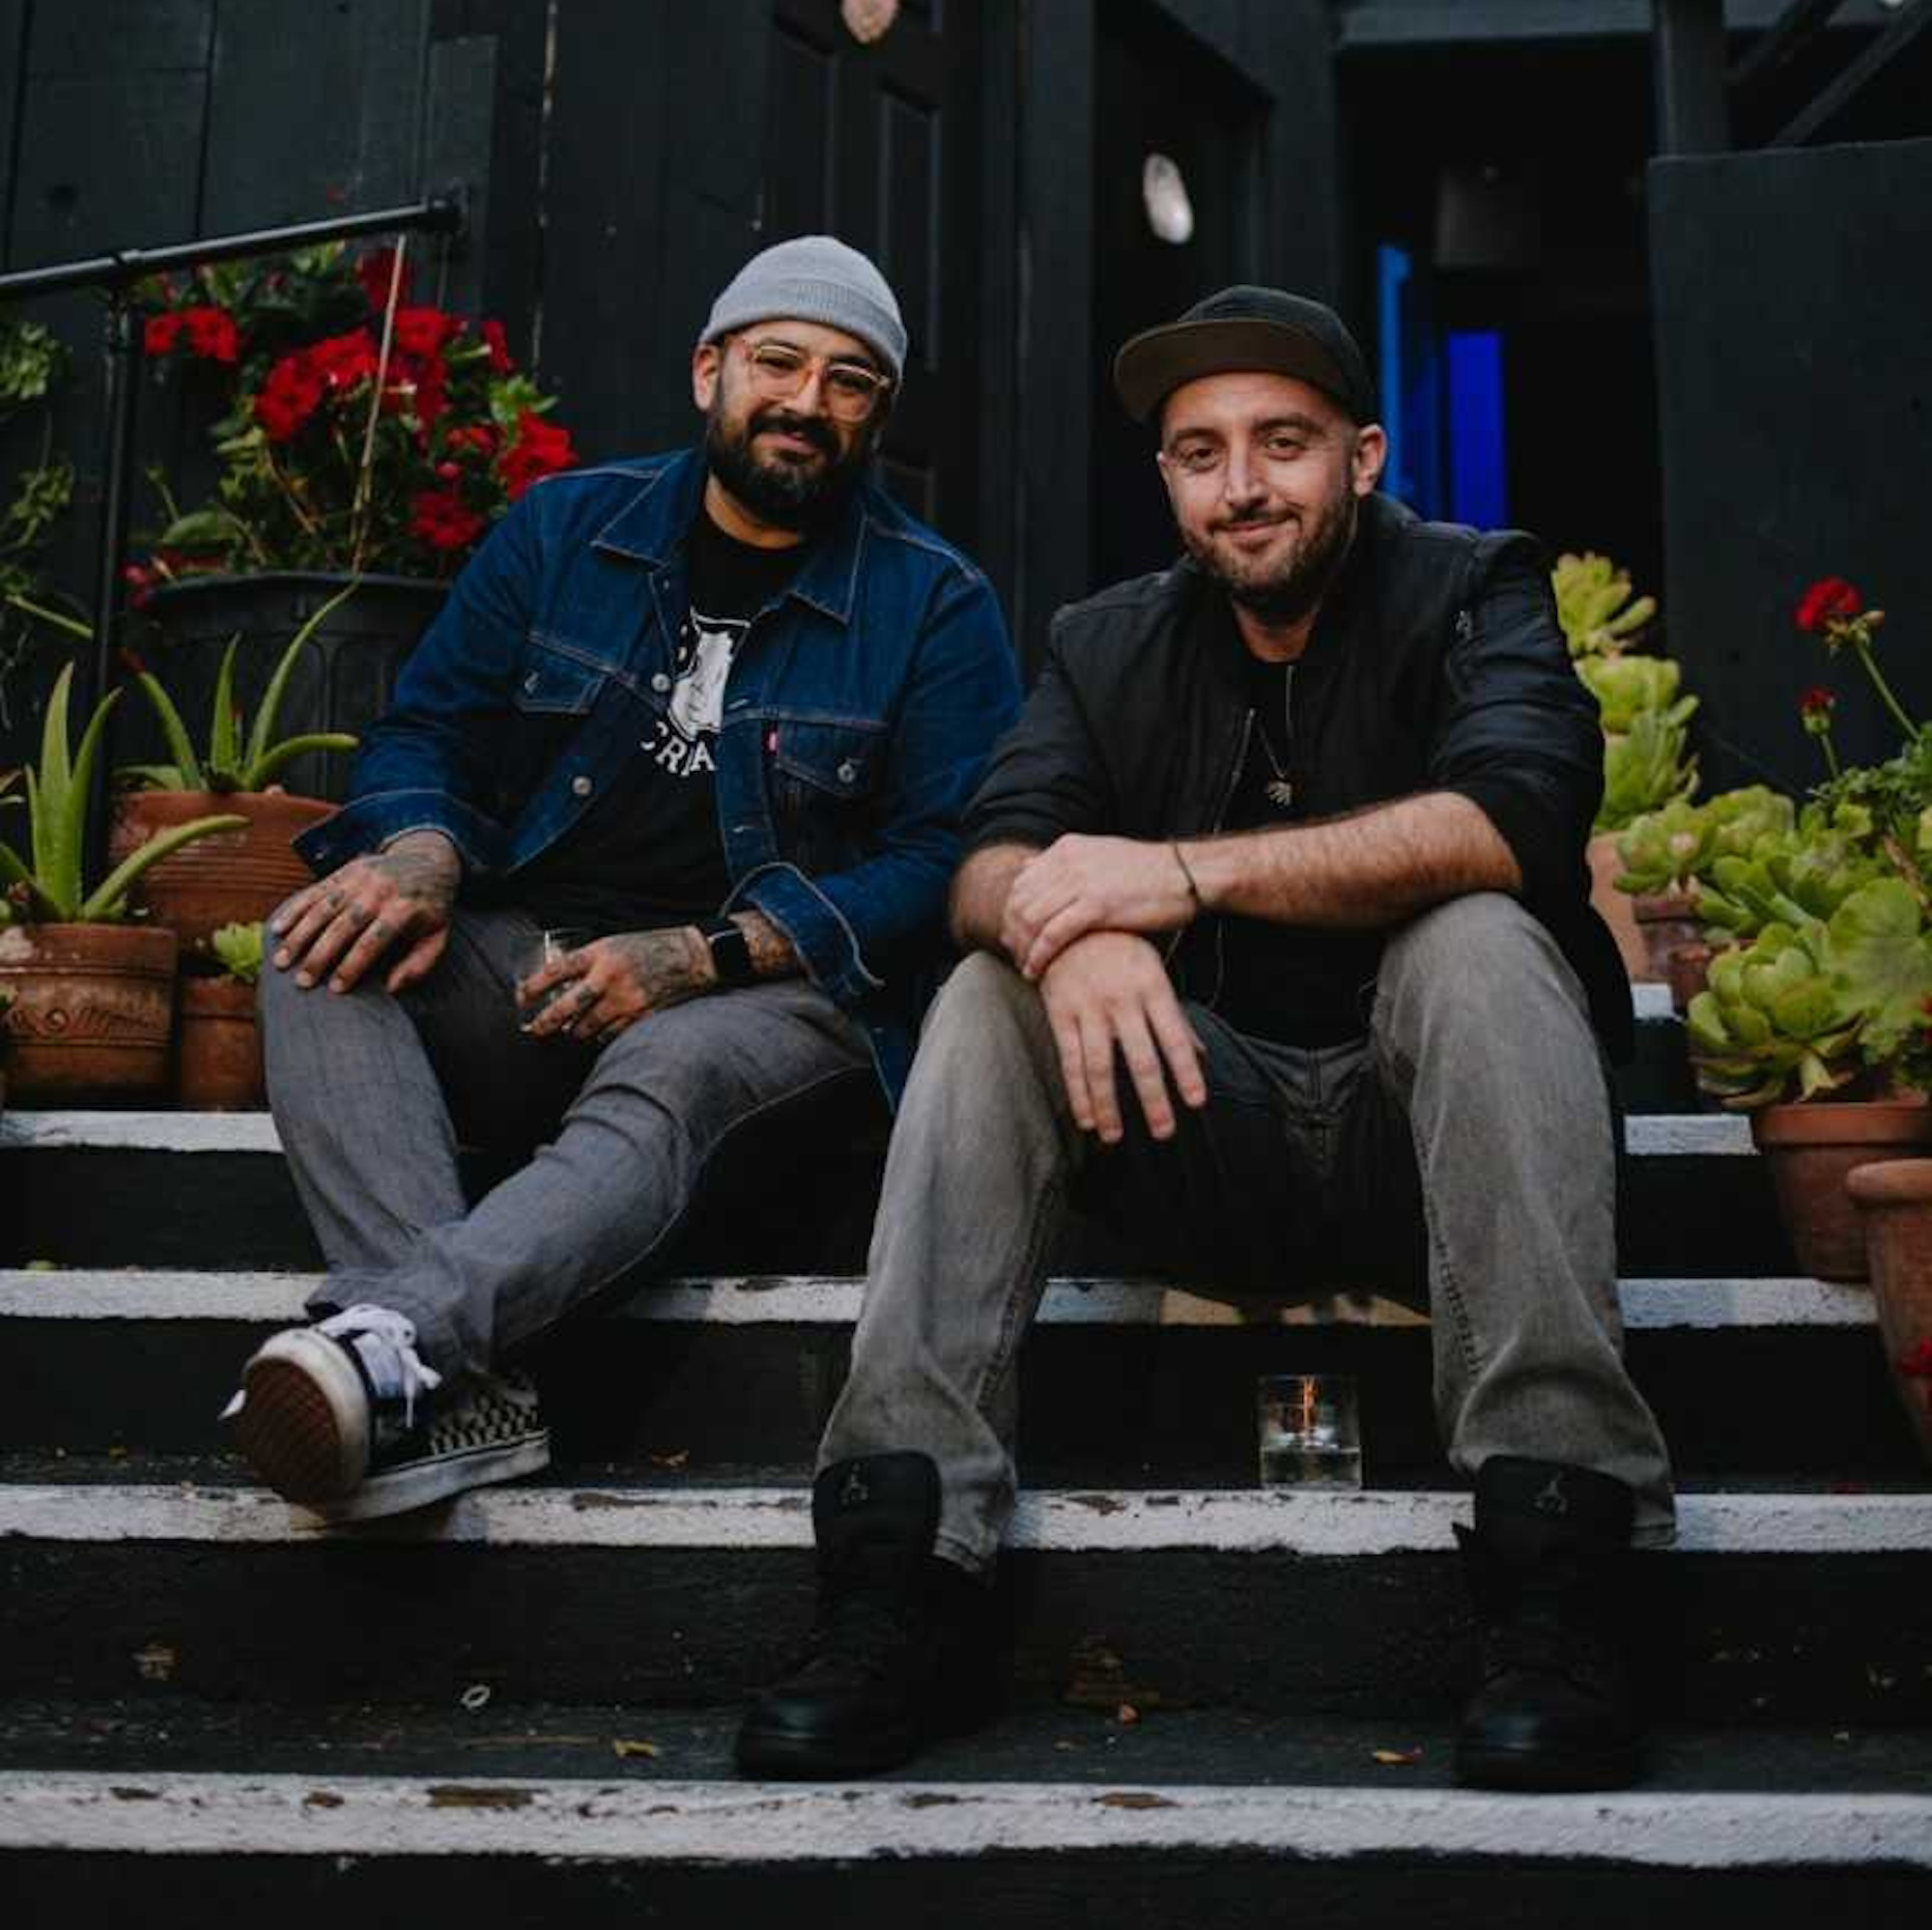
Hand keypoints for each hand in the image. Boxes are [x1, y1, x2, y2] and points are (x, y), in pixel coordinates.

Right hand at [270, 831, 459, 994]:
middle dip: (320, 956)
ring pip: (323, 908)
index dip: (353, 965)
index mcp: (403, 909)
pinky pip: (314, 891)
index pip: (373, 941)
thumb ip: (420, 964)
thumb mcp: (438, 936)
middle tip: (302, 982)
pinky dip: (294, 910)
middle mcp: (378, 891)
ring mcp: (358, 879)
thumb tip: (392, 989)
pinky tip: (277, 929)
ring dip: (299, 936)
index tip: (336, 989)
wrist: (428, 859)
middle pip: (343, 925)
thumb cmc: (431, 908)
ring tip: (282, 962)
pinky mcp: (343, 871)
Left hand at [518, 926, 711, 1043]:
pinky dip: (601, 1036)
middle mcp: (609, 976)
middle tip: (536, 1030)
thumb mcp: (614, 944)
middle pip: (567, 1006)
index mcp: (601, 953)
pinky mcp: (640, 1015)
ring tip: (571, 1031)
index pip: (557, 971)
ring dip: (575, 1031)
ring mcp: (625, 998)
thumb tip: (562, 983)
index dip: (534, 986)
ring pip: (587, 1026)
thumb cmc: (650, 947)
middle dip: (546, 1022)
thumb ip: (590, 961)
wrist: (690, 956)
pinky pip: (610, 1034)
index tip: (521, 998)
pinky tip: (599, 1033)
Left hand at [1003, 834, 1195, 979]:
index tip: (1014, 937)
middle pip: (1020, 901)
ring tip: (1025, 968)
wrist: (1188, 874)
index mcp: (1067, 848)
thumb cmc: (1150, 873)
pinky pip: (1052, 934)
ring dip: (1022, 947)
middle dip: (1012, 932)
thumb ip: (1067, 864)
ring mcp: (1080, 881)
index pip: (1022, 882)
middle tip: (1015, 957)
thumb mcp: (1102, 855)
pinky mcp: (1096, 905)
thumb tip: (1030, 868)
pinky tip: (1036, 972)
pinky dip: (1038, 955)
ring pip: (1030, 919)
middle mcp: (1068, 860)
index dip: (1012, 913)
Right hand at [1037, 930, 1206, 1144]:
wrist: (1068, 921)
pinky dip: (1078, 1092)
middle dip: (1153, 1100)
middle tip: (1164, 1133)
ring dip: (1109, 1107)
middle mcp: (1122, 1001)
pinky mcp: (1061, 1014)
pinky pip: (1070, 1060)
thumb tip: (1200, 1056)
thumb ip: (1175, 1017)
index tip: (1197, 1103)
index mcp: (1152, 988)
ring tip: (1115, 1137)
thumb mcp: (1154, 974)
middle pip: (1141, 1060)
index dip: (1187, 1071)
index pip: (1175, 1038)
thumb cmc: (1122, 950)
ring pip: (1100, 1066)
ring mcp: (1089, 1008)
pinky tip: (1086, 1118)